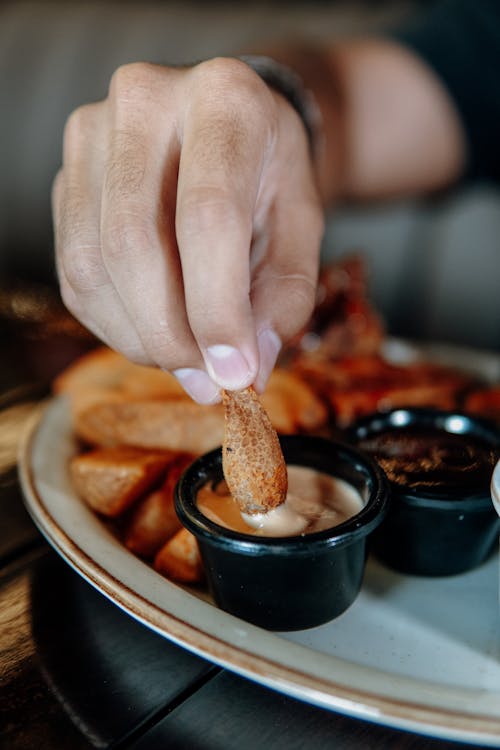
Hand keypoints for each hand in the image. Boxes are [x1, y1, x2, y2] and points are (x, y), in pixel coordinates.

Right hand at [52, 57, 323, 401]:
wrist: (227, 130)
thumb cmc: (269, 176)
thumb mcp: (301, 224)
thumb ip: (283, 294)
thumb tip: (248, 370)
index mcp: (223, 98)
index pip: (207, 213)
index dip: (218, 307)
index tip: (235, 374)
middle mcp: (144, 100)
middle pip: (133, 242)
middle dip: (171, 333)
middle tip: (209, 381)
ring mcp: (91, 136)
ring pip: (93, 265)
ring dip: (140, 337)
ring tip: (188, 362)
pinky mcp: (65, 178)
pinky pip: (75, 274)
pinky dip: (114, 324)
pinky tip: (154, 336)